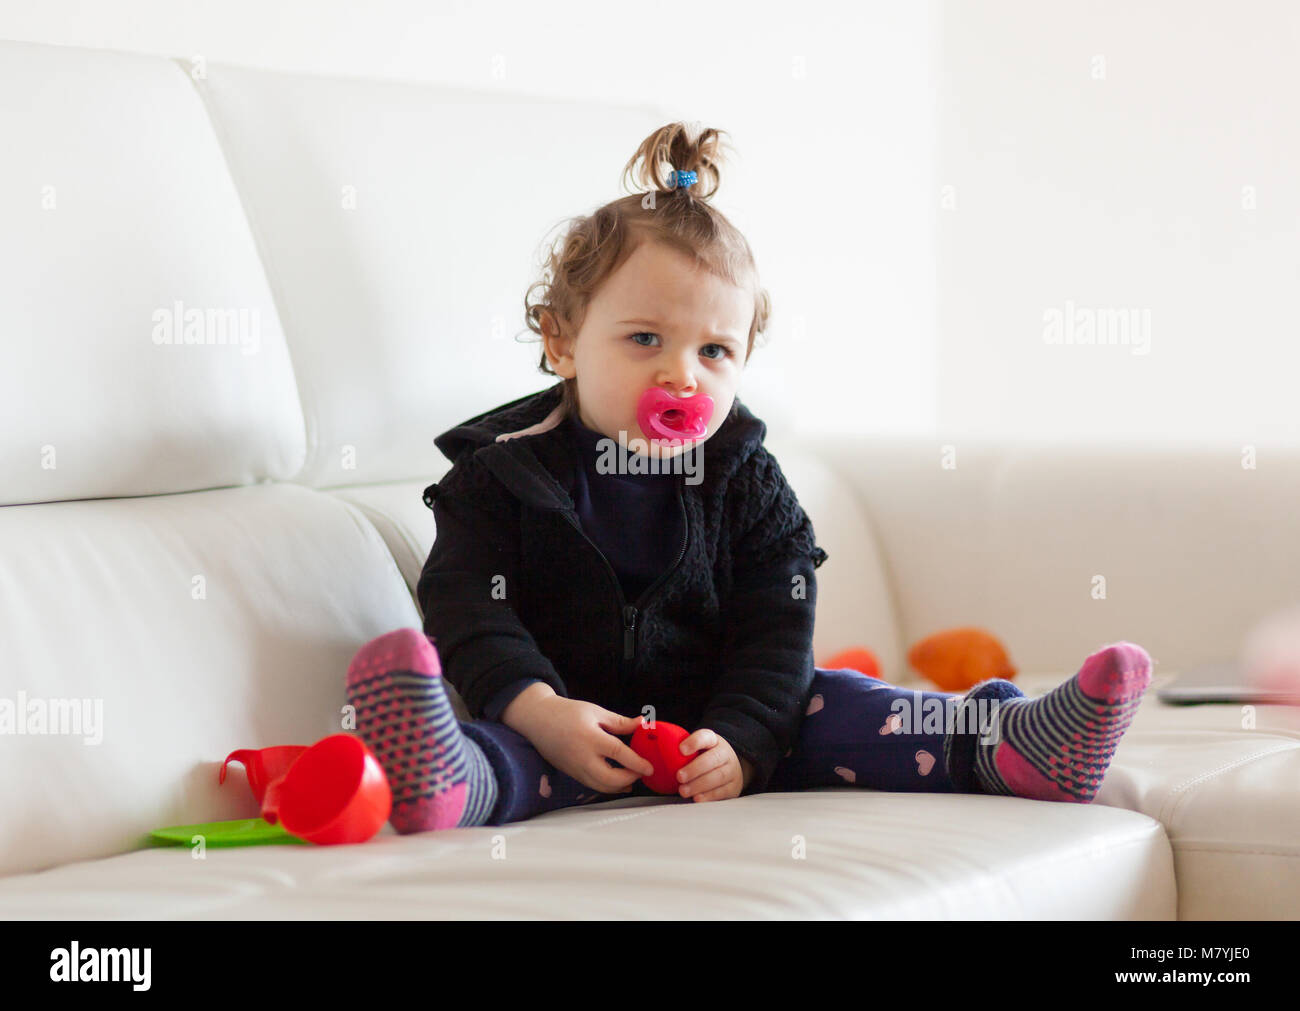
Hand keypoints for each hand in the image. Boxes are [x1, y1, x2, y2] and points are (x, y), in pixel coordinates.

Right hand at [511, 695, 656, 795]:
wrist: (537, 719)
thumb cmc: (567, 712)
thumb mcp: (595, 711)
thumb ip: (620, 722)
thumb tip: (642, 724)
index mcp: (590, 738)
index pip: (619, 754)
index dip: (637, 763)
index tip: (650, 768)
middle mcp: (582, 757)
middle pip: (610, 778)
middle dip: (630, 778)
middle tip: (642, 772)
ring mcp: (575, 768)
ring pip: (602, 787)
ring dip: (620, 786)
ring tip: (633, 777)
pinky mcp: (571, 774)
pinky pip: (592, 785)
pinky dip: (608, 786)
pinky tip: (618, 783)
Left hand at [674, 729, 751, 802]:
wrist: (730, 768)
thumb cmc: (706, 758)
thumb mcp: (699, 749)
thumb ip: (683, 751)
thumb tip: (656, 751)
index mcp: (714, 740)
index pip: (705, 736)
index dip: (694, 742)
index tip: (681, 749)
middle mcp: (725, 753)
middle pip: (713, 759)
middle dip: (695, 769)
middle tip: (679, 776)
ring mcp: (732, 770)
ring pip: (718, 776)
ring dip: (699, 785)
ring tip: (683, 790)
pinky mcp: (733, 787)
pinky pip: (722, 792)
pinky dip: (708, 796)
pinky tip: (696, 798)